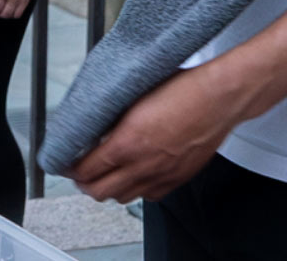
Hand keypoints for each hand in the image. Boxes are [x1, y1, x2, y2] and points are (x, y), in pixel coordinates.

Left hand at [70, 62, 245, 202]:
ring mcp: (161, 175)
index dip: (70, 169)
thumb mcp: (136, 95)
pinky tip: (136, 177)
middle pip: (99, 191)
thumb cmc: (185, 89)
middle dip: (85, 184)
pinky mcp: (178, 178)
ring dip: (109, 189)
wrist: (220, 97)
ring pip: (123, 197)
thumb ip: (115, 118)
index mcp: (128, 141)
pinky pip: (149, 196)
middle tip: (80, 173)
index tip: (67, 163)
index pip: (87, 169)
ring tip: (105, 176)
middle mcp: (143, 164)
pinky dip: (137, 191)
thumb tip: (98, 128)